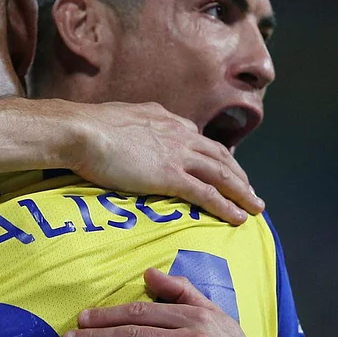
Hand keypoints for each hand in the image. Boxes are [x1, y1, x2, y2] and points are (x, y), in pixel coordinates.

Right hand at [63, 100, 263, 224]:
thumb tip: (129, 132)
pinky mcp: (171, 176)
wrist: (82, 131)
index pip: (197, 138)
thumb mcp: (118, 119)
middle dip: (238, 174)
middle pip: (219, 155)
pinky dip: (226, 206)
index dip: (213, 154)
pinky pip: (207, 193)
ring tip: (255, 207)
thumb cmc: (88, 127)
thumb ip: (132, 127)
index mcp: (165, 119)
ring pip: (221, 174)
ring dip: (242, 192)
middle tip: (249, 190)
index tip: (222, 166)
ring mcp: (177, 155)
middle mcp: (178, 133)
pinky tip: (239, 217)